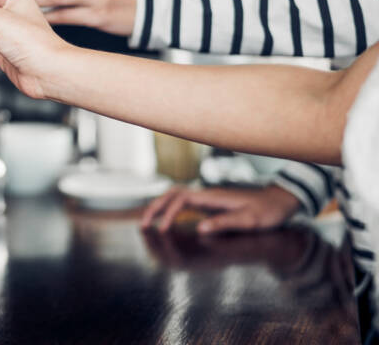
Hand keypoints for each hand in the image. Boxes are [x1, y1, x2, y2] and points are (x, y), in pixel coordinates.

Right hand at [141, 185, 302, 233]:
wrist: (280, 200)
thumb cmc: (268, 211)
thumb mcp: (250, 220)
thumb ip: (225, 222)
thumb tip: (200, 228)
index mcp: (213, 196)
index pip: (181, 199)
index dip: (168, 214)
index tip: (162, 230)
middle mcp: (206, 194)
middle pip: (171, 194)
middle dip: (155, 207)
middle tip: (143, 225)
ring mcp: (207, 198)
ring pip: (175, 196)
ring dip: (159, 207)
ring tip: (148, 222)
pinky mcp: (209, 203)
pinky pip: (182, 203)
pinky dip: (169, 209)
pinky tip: (165, 220)